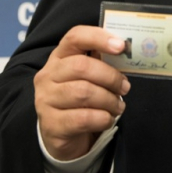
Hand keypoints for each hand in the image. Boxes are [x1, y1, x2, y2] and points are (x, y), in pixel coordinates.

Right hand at [34, 25, 130, 160]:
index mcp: (59, 57)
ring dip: (109, 100)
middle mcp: (48, 75)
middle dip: (110, 77)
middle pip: (82, 66)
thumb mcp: (88, 77)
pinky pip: (83, 118)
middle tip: (125, 87)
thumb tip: (125, 53)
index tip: (121, 46)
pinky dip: (103, 118)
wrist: (62, 135)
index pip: (75, 37)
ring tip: (118, 106)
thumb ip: (101, 63)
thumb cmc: (80, 100)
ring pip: (83, 93)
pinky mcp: (51, 125)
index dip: (99, 38)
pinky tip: (107, 119)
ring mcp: (45, 100)